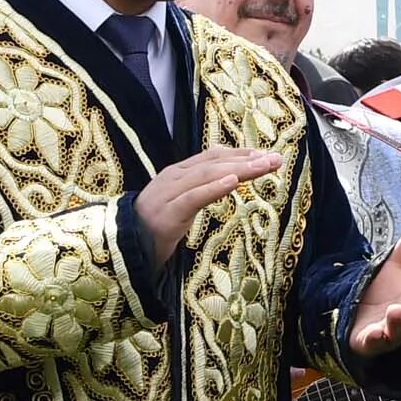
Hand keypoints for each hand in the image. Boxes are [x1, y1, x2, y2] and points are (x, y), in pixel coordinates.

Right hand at [134, 146, 280, 267]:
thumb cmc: (155, 227)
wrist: (123, 248)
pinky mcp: (167, 214)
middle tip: (276, 159)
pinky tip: (233, 182)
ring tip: (263, 166)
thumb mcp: (182, 203)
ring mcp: (168, 194)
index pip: (213, 156)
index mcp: (178, 173)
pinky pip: (193, 198)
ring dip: (238, 169)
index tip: (266, 155)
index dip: (240, 153)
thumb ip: (201, 190)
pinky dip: (213, 188)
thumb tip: (229, 179)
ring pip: (207, 175)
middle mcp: (173, 177)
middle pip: (215, 162)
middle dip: (247, 159)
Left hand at [347, 214, 400, 357]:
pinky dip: (375, 339)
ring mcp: (389, 335)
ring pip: (397, 335)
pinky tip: (375, 331)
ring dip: (398, 324)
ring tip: (396, 310)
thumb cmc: (383, 287)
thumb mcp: (397, 263)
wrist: (354, 302)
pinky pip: (373, 344)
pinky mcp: (368, 343)